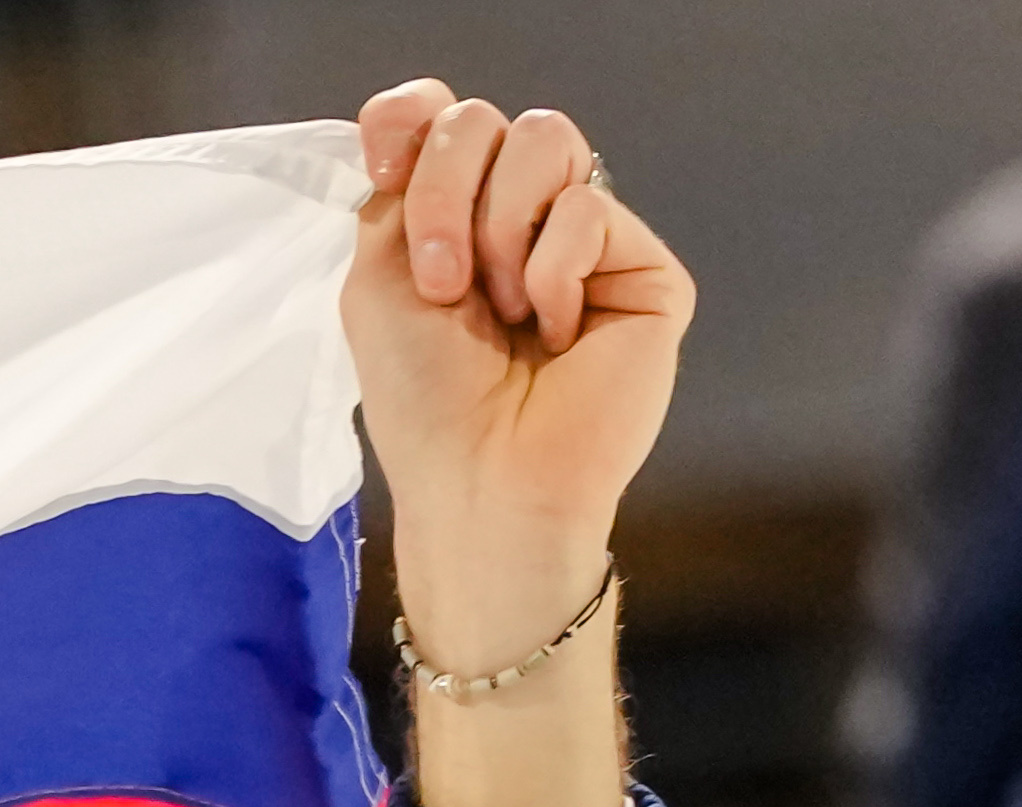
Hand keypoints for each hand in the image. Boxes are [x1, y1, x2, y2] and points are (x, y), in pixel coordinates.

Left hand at [342, 83, 687, 806]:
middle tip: (440, 283)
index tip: (386, 170)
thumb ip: (397, 190)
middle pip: (487, 120)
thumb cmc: (424, 398)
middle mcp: (519, 217)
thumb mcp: (378, 280)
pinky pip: (591, 207)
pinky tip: (556, 332)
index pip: (438, 116)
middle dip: (447, 192)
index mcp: (450, 217)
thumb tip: (421, 115)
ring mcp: (586, 238)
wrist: (484, 476)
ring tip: (499, 310)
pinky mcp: (643, 267)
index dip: (411, 120)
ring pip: (547, 140)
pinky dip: (553, 270)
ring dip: (498, 228)